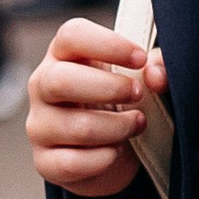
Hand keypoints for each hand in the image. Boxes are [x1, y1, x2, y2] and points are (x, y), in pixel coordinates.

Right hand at [29, 16, 160, 198]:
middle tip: (137, 95)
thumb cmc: (122, 103)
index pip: (71, 35)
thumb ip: (158, 67)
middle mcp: (43, 86)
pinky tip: (116, 151)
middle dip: (110, 88)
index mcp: (64, 55)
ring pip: (77, 127)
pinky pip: (73, 163)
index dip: (108, 44)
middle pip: (61, 80)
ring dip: (118, 128)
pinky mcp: (44, 162)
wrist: (112, 154)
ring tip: (137, 124)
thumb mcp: (143, 78)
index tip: (140, 59)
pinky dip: (104, 159)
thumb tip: (156, 74)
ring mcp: (39, 125)